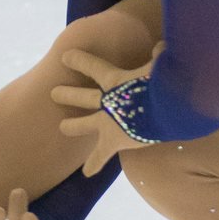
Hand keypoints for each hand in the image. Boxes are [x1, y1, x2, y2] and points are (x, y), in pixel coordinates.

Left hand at [52, 41, 164, 177]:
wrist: (164, 112)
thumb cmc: (164, 86)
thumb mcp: (160, 67)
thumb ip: (158, 57)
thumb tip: (162, 47)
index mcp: (117, 81)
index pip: (93, 67)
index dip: (79, 61)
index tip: (64, 57)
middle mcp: (107, 101)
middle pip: (84, 97)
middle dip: (69, 95)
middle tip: (53, 93)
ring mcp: (108, 122)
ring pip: (85, 124)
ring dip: (73, 126)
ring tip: (62, 128)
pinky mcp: (113, 141)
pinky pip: (101, 155)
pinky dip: (94, 164)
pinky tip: (86, 173)